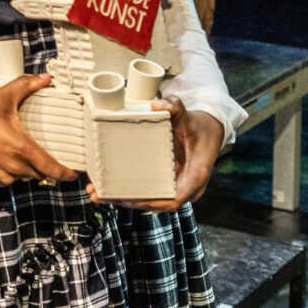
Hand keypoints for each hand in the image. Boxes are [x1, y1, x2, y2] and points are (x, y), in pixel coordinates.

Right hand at [0, 75, 79, 186]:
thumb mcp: (3, 96)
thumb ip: (27, 86)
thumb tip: (45, 78)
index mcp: (21, 147)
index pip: (52, 169)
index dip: (66, 174)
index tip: (74, 172)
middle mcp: (13, 164)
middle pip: (41, 173)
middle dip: (47, 166)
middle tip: (50, 153)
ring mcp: (1, 172)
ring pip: (26, 177)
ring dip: (30, 169)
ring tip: (27, 153)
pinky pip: (10, 181)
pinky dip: (15, 173)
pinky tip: (11, 159)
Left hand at [90, 95, 225, 209]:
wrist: (209, 128)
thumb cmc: (200, 126)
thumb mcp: (188, 115)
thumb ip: (175, 107)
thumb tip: (157, 105)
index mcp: (195, 175)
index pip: (174, 199)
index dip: (150, 202)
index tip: (128, 201)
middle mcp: (186, 186)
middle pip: (156, 203)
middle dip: (128, 203)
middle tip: (101, 196)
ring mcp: (177, 185)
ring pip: (150, 200)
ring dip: (124, 200)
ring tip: (98, 195)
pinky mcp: (168, 181)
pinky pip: (149, 191)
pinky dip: (130, 192)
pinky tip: (109, 189)